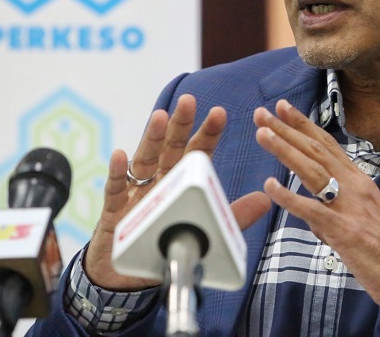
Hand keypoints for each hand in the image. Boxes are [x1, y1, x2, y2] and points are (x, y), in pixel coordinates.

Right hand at [84, 94, 271, 289]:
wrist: (127, 278)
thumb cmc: (164, 246)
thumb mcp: (204, 230)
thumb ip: (232, 216)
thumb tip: (265, 200)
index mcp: (181, 184)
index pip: (197, 154)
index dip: (208, 134)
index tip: (220, 113)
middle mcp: (159, 183)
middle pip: (171, 149)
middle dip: (181, 125)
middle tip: (190, 101)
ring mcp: (136, 194)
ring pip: (144, 161)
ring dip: (151, 138)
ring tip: (160, 116)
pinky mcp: (115, 213)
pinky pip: (116, 189)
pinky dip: (118, 172)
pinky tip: (120, 155)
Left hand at [254, 100, 379, 325]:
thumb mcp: (362, 218)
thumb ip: (336, 207)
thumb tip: (312, 209)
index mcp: (359, 182)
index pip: (328, 146)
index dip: (304, 125)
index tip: (283, 107)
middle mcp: (356, 187)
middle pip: (317, 151)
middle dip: (287, 130)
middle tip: (262, 113)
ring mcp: (351, 208)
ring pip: (314, 171)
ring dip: (285, 150)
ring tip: (262, 134)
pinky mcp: (346, 231)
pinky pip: (313, 210)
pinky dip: (289, 197)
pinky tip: (270, 186)